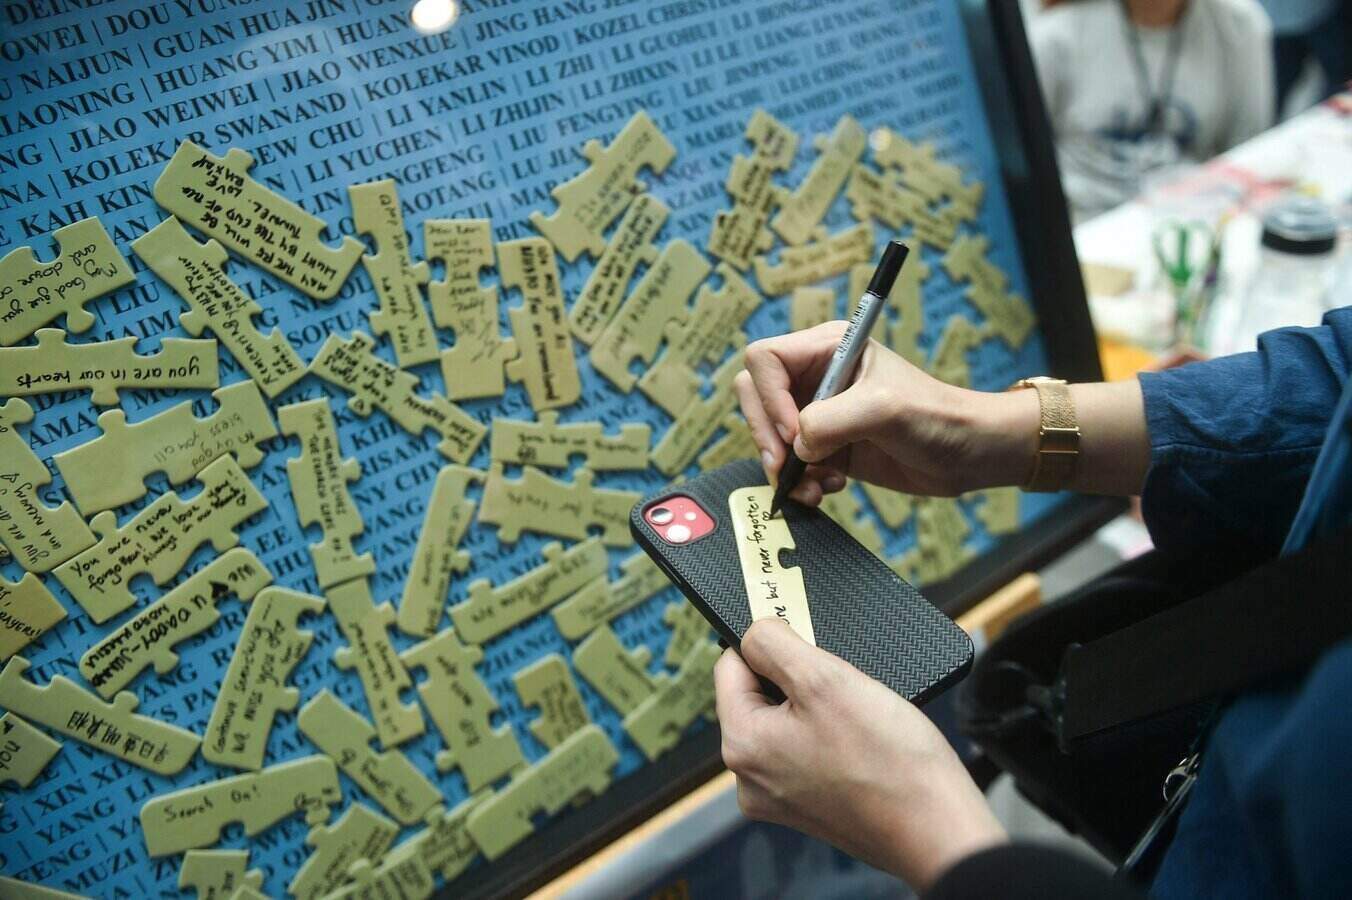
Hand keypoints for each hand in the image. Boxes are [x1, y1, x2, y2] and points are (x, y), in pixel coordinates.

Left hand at [715, 619, 1005, 890]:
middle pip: (758, 695)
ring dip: (816, 706)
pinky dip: (829, 736)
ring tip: (856, 716)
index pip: (731, 666)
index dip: (769, 646)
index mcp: (742, 745)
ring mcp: (779, 797)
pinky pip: (805, 751)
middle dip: (796, 679)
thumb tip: (751, 631)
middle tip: (840, 684)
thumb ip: (775, 645)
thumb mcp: (826, 679)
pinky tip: (860, 741)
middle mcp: (750, 778)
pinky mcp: (808, 806)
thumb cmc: (890, 762)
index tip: (804, 643)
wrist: (938, 829)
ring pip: (785, 722)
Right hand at [736, 322, 1038, 504]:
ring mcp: (819, 414)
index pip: (764, 360)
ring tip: (813, 486)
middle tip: (785, 464)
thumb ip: (830, 421)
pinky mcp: (826, 447)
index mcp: (827, 348)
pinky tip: (827, 489)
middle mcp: (817, 377)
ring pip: (768, 435)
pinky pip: (789, 464)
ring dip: (782, 466)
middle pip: (755, 396)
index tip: (797, 432)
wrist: (969, 453)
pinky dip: (798, 481)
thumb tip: (796, 447)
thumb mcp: (883, 409)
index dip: (770, 398)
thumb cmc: (936, 416)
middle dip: (765, 435)